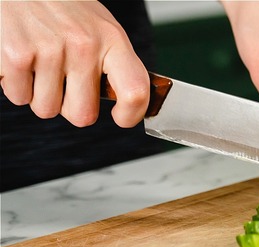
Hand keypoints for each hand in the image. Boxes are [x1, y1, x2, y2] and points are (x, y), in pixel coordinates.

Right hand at [0, 0, 148, 127]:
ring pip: (46, 109)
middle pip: (83, 115)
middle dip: (70, 107)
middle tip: (63, 83)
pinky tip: (21, 59)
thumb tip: (129, 102)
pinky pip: (18, 97)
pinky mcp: (16, 55)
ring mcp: (49, 50)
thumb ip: (113, 63)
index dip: (131, 115)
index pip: (135, 91)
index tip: (121, 118)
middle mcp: (83, 45)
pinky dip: (16, 84)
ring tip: (39, 64)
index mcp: (112, 39)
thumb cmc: (61, 6)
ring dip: (40, 95)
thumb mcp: (100, 26)